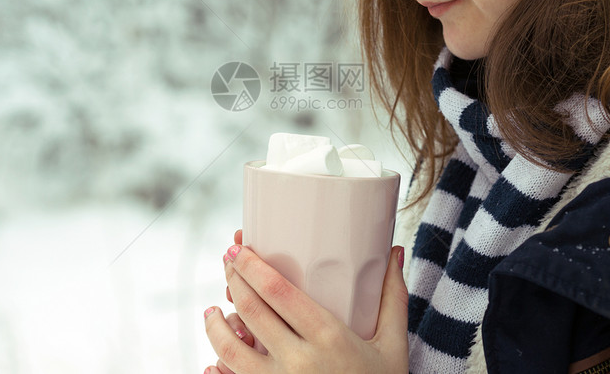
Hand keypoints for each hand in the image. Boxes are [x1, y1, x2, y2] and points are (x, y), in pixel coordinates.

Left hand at [203, 238, 408, 373]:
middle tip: (227, 263)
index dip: (252, 266)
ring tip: (213, 311)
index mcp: (329, 338)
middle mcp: (300, 362)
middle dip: (234, 281)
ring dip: (215, 325)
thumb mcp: (393, 347)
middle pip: (252, 311)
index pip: (278, 292)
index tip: (237, 248)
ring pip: (230, 348)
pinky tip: (214, 359)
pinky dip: (218, 370)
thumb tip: (395, 252)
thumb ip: (392, 299)